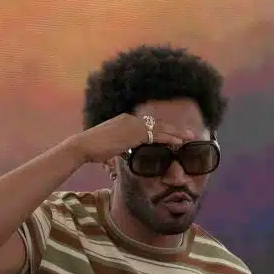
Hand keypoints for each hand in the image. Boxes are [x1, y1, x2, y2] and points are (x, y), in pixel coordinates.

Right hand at [73, 113, 188, 165]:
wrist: (83, 146)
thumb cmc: (92, 149)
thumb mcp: (109, 147)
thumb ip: (118, 148)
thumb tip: (121, 154)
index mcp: (125, 121)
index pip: (148, 125)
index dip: (162, 130)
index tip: (173, 134)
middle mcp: (130, 119)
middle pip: (157, 124)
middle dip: (174, 129)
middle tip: (188, 133)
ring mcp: (133, 125)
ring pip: (160, 128)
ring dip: (176, 133)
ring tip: (189, 137)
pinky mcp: (134, 133)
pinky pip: (156, 135)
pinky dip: (169, 138)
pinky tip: (179, 142)